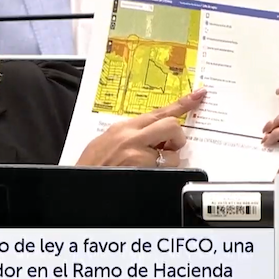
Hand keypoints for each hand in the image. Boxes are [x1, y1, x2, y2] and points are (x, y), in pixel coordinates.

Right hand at [76, 88, 206, 166]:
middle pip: (171, 126)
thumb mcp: (107, 141)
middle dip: (176, 138)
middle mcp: (131, 136)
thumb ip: (131, 135)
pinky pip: (166, 170)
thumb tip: (152, 136)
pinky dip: (164, 174)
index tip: (198, 96)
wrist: (80, 182)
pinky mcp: (142, 170)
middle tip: (169, 148)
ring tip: (152, 167)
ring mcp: (137, 154)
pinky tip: (149, 175)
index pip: (159, 112)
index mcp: (124, 127)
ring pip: (173, 153)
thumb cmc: (92, 166)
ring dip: (169, 162)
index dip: (182, 104)